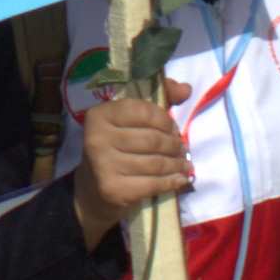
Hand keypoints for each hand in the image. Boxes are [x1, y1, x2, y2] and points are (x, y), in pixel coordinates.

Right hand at [70, 89, 189, 247]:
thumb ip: (160, 99)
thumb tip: (186, 89)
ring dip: (177, 164)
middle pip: (152, 140)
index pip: (144, 111)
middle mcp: (97, 138)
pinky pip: (153, 184)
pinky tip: (180, 179)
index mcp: (100, 115)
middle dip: (174, 145)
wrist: (93, 188)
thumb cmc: (117, 146)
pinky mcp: (113, 190)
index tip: (173, 129)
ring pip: (155, 163)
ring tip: (184, 164)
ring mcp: (103, 166)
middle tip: (182, 149)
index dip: (166, 121)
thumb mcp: (132, 119)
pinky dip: (171, 182)